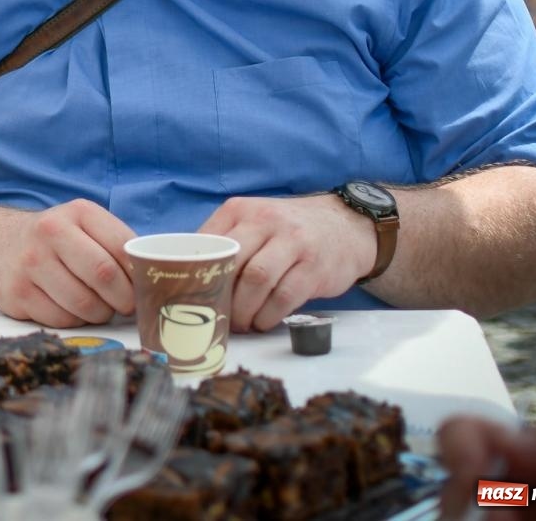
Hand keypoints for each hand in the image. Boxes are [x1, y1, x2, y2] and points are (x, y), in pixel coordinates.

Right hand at [0, 199, 135, 326]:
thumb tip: (152, 279)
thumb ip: (116, 245)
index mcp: (77, 212)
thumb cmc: (57, 242)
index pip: (122, 246)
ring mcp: (29, 263)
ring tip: (99, 308)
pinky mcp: (16, 294)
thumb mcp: (85, 227)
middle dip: (123, 299)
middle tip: (125, 306)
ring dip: (100, 314)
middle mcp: (49, 232)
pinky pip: (62, 320)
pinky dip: (75, 321)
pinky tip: (71, 309)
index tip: (142, 287)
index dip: (138, 274)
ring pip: (84, 304)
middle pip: (104, 275)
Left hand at [198, 194, 373, 331]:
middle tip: (217, 316)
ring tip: (240, 323)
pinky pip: (284, 297)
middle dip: (221, 296)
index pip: (208, 242)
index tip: (191, 297)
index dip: (197, 273)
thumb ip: (226, 240)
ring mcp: (293, 243)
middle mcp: (266, 221)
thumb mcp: (255, 221)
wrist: (346, 226)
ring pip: (257, 281)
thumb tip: (189, 274)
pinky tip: (262, 322)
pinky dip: (268, 316)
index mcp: (241, 210)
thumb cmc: (288, 231)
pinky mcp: (315, 268)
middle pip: (233, 263)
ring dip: (244, 310)